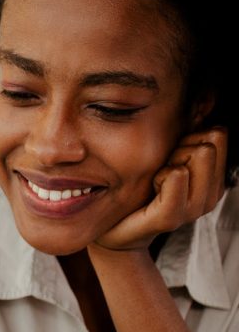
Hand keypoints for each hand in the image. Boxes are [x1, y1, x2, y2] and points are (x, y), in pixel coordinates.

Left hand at [92, 127, 227, 252]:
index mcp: (211, 180)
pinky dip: (161, 175)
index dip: (189, 138)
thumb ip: (185, 136)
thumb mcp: (163, 158)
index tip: (169, 157)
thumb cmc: (136, 191)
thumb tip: (203, 101)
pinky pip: (177, 175)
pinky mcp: (170, 218)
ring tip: (154, 181)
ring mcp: (193, 208)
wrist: (113, 231)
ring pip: (197, 154)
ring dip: (169, 162)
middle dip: (180, 148)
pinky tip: (150, 187)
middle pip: (209, 143)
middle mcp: (209, 195)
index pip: (218, 135)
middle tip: (159, 171)